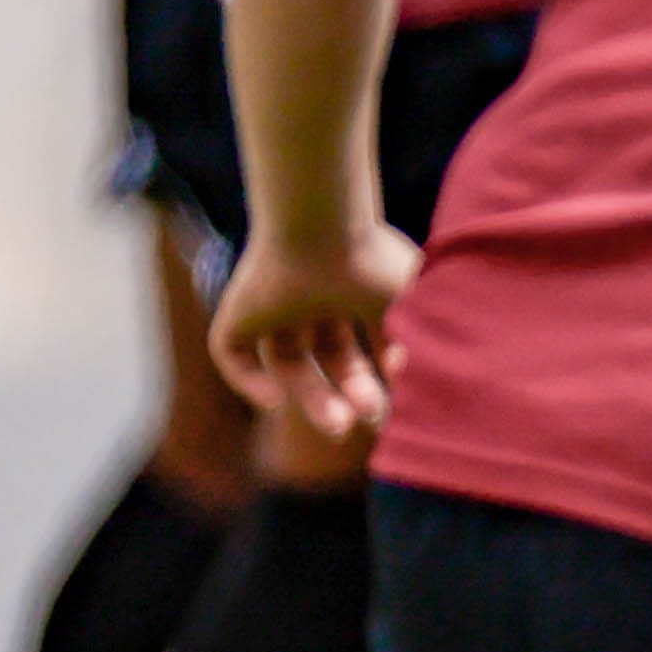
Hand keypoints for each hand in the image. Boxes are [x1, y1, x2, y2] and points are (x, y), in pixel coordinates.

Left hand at [210, 220, 420, 437]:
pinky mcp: (237, 309)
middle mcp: (313, 298)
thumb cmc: (373, 261)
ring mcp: (274, 304)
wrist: (321, 225)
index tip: (389, 406)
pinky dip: (246, 381)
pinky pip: (231, 353)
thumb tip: (409, 380)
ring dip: (309, 397)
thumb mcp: (412, 308)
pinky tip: (273, 400)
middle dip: (343, 394)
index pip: (361, 344)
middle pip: (325, 357)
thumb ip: (419, 344)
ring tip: (336, 425)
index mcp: (353, 292)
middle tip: (363, 422)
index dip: (374, 379)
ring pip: (285, 361)